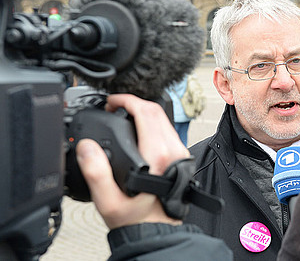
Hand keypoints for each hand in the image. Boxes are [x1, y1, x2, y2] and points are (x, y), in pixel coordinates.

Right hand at [76, 94, 188, 228]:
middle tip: (114, 106)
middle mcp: (173, 151)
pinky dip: (152, 123)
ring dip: (144, 112)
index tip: (111, 102)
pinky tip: (137, 130)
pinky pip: (168, 130)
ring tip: (123, 116)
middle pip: (157, 111)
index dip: (126, 100)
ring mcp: (179, 153)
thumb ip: (96, 173)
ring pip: (164, 119)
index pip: (146, 112)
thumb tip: (87, 147)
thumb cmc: (136, 219)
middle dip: (134, 102)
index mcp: (157, 156)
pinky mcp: (181, 157)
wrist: (157, 231)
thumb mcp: (108, 201)